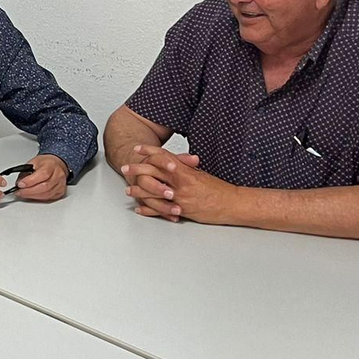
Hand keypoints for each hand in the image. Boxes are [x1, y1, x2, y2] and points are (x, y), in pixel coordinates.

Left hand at [11, 155, 68, 202]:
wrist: (55, 164)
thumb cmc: (45, 163)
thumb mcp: (33, 162)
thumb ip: (25, 172)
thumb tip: (18, 184)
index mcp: (51, 165)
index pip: (43, 174)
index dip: (30, 181)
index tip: (20, 184)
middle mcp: (58, 175)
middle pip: (44, 186)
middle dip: (29, 191)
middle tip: (19, 192)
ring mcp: (60, 184)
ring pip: (46, 194)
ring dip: (33, 196)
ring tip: (23, 194)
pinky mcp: (60, 192)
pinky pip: (49, 198)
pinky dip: (38, 198)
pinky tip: (32, 195)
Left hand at [120, 146, 237, 224]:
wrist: (233, 204)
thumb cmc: (219, 189)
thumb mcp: (201, 174)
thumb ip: (187, 168)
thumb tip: (177, 161)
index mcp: (185, 171)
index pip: (163, 157)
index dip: (148, 152)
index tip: (137, 149)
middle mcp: (181, 182)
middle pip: (153, 172)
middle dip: (137, 170)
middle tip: (125, 168)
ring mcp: (180, 196)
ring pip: (153, 192)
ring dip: (138, 191)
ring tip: (128, 190)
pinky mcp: (181, 210)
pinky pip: (160, 210)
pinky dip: (148, 210)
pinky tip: (140, 209)